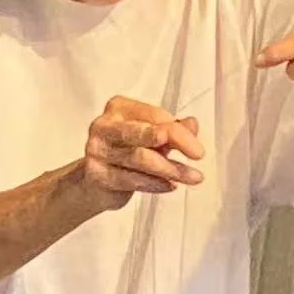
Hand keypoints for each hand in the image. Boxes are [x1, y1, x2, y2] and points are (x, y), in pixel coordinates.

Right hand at [69, 96, 205, 213]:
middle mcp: (104, 125)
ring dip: (171, 169)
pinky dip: (155, 184)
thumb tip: (192, 125)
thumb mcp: (153, 138)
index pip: (153, 115)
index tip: (197, 148)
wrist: (96, 183)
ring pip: (140, 159)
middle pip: (143, 133)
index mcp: (119, 108)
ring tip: (193, 177)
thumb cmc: (126, 153)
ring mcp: (97, 150)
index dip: (179, 131)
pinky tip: (170, 186)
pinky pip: (132, 179)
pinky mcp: (96, 174)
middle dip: (175, 142)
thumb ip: (172, 130)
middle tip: (198, 153)